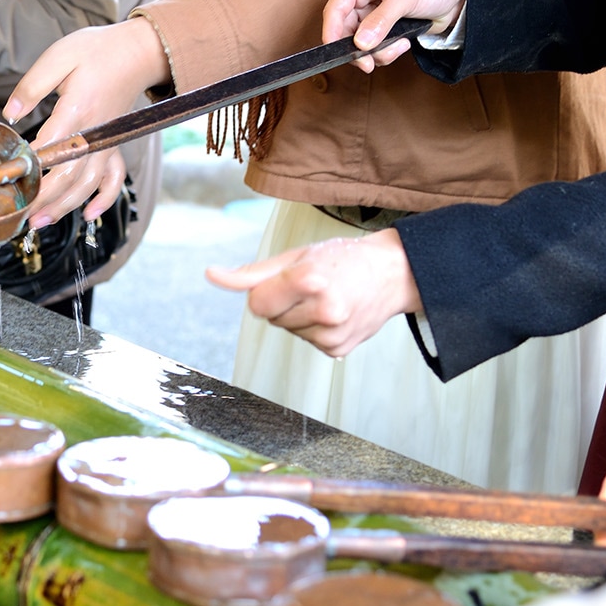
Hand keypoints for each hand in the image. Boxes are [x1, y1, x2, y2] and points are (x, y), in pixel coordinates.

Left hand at [4, 17, 171, 227]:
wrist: (138, 51)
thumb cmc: (98, 50)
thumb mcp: (59, 56)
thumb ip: (32, 86)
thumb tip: (10, 114)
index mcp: (78, 110)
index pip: (49, 146)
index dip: (29, 166)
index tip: (8, 178)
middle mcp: (95, 133)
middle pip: (69, 176)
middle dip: (44, 200)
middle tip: (20, 216)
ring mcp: (107, 142)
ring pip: (88, 184)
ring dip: (65, 206)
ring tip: (40, 222)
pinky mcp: (114, 144)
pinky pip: (114, 178)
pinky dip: (105, 199)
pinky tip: (90, 214)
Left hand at [205, 229, 422, 357]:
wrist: (393, 273)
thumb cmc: (342, 258)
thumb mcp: (295, 256)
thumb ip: (251, 273)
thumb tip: (212, 275)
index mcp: (309, 280)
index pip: (257, 304)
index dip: (267, 292)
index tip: (287, 281)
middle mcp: (324, 309)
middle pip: (272, 318)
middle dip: (284, 303)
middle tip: (312, 287)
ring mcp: (332, 333)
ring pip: (288, 331)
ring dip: (299, 317)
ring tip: (326, 299)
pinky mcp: (337, 349)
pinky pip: (307, 342)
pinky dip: (314, 329)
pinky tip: (336, 314)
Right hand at [322, 0, 466, 70]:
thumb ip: (382, 19)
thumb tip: (360, 42)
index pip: (335, 8)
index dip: (332, 33)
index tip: (338, 54)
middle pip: (343, 30)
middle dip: (360, 48)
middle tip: (371, 63)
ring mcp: (369, 12)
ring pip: (357, 42)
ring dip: (377, 52)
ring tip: (400, 46)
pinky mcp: (379, 27)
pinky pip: (371, 47)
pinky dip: (385, 52)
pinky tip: (403, 44)